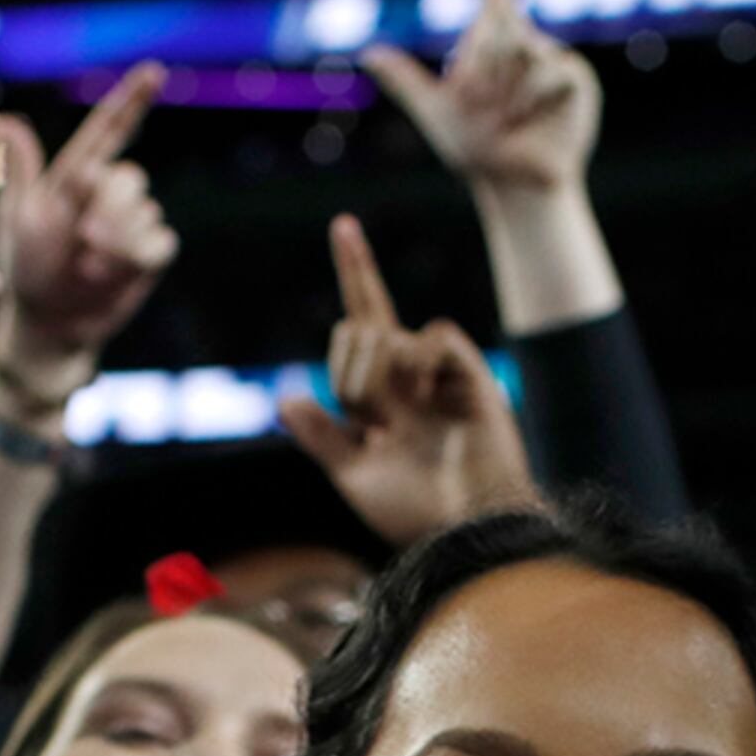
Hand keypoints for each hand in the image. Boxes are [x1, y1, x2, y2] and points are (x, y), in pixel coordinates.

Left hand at [0, 63, 180, 393]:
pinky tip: (109, 272)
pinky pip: (160, 241)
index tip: (154, 70)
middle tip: (84, 236)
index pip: (109, 129)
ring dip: (116, 239)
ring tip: (87, 266)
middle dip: (109, 205)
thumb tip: (8, 122)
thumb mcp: (16, 218)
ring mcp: (133, 222)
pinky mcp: (150, 253)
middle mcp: (110, 192)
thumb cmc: (24, 267)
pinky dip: (134, 256)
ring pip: (144, 211)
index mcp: (76, 175)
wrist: (47, 321)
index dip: (132, 98)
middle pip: (129, 175)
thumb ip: (23, 173)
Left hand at [277, 215, 539, 545]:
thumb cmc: (416, 512)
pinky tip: (427, 400)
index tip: (344, 224)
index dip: (356, 270)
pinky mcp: (469, 376)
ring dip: (374, 381)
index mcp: (382, 393)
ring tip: (404, 419)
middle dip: (348, 377)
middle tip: (374, 423)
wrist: (465, 531)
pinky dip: (417, 366)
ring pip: (384, 335)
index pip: (361, 323)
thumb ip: (322, 436)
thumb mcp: (353, 475)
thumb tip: (286, 399)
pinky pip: (431, 337)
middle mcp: (410, 375)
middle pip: (357, 329)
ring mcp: (439, 373)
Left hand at [361, 0, 601, 195]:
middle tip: (482, 112)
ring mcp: (553, 60)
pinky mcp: (576, 80)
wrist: (515, 185)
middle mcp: (524, 42)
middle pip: (502, 29)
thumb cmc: (475, 151)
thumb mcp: (435, 115)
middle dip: (484, 73)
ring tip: (505, 122)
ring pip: (525, 56)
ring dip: (506, 95)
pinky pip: (552, 77)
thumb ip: (407, 82)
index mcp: (491, 40)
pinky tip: (530, 123)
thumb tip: (370, 53)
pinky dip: (532, 102)